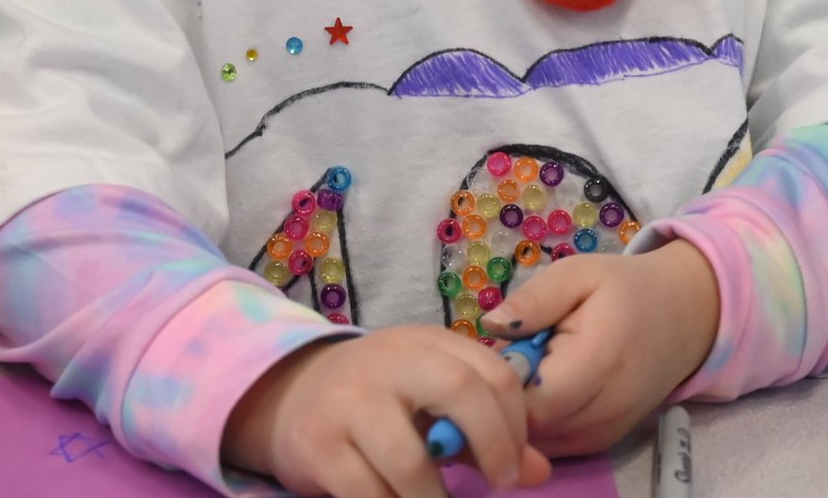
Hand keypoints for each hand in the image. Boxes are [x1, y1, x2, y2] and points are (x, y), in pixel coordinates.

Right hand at [222, 327, 553, 496]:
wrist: (289, 397)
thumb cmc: (378, 403)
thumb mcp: (429, 402)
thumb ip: (484, 431)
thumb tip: (538, 471)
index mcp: (423, 344)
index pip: (492, 371)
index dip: (518, 422)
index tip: (516, 463)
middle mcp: (387, 363)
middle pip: (459, 389)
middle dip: (494, 445)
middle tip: (501, 483)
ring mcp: (348, 403)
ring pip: (411, 462)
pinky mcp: (318, 445)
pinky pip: (369, 494)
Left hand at [489, 241, 720, 457]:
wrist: (682, 319)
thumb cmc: (622, 292)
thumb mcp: (576, 275)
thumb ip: (534, 300)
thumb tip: (489, 324)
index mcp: (600, 360)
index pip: (534, 403)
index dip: (501, 387)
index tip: (490, 358)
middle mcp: (607, 408)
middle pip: (532, 429)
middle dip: (503, 401)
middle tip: (501, 363)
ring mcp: (606, 432)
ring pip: (539, 444)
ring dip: (517, 415)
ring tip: (522, 373)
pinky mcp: (602, 442)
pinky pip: (553, 447)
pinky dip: (534, 426)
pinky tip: (536, 391)